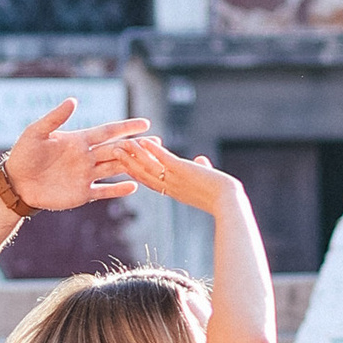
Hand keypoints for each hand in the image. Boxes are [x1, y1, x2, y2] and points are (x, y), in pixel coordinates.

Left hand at [1, 98, 151, 216]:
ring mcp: (86, 175)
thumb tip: (73, 100)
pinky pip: (104, 191)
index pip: (107, 132)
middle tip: (158, 143)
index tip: (144, 123)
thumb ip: (55, 118)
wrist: (16, 183)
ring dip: (133, 166)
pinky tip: (135, 187)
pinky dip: (119, 190)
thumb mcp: (36, 132)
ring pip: (115, 169)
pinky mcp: (82, 193)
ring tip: (153, 162)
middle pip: (117, 150)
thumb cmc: (23, 155)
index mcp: (79, 140)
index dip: (125, 127)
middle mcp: (86, 157)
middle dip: (137, 147)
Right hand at [103, 132, 245, 219]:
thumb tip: (202, 160)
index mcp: (174, 191)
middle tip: (113, 152)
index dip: (136, 172)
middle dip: (127, 163)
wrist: (229, 202)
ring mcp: (174, 179)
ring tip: (121, 145)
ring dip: (133, 155)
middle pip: (143, 174)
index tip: (124, 164)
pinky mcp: (182, 170)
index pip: (150, 181)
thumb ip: (201, 169)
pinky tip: (142, 140)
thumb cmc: (222, 196)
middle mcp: (170, 186)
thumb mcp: (207, 180)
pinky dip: (152, 150)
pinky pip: (162, 159)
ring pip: (148, 166)